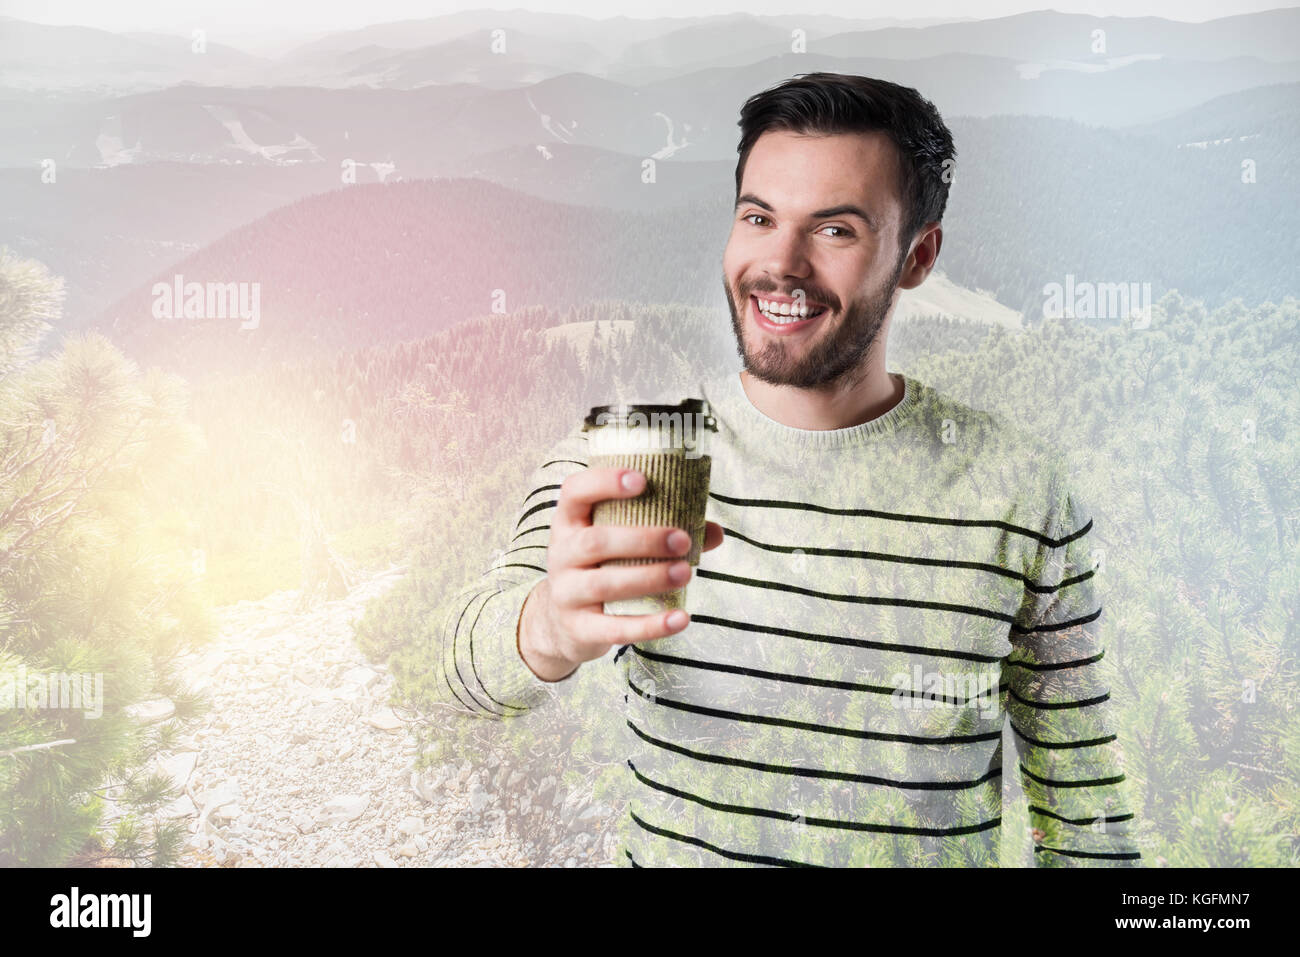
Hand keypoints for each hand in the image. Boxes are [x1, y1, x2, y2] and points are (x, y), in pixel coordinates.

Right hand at [517, 467, 722, 681]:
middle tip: (684, 540)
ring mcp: (566, 593)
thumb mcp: (617, 543)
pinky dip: (650, 625)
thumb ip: (663, 532)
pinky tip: (680, 619)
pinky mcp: (579, 628)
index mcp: (570, 522)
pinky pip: (615, 628)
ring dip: (650, 578)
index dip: (604, 482)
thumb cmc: (601, 567)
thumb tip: (715, 532)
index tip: (642, 480)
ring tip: (685, 574)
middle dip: (643, 539)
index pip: (575, 491)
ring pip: (605, 584)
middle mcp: (561, 554)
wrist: (563, 623)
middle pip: (595, 541)